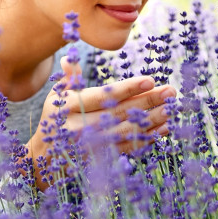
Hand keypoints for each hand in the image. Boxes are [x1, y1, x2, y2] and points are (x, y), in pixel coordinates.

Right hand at [24, 58, 174, 189]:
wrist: (46, 155)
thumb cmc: (57, 116)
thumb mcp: (57, 95)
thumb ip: (69, 77)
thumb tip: (70, 59)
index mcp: (70, 107)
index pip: (103, 96)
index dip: (128, 89)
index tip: (150, 80)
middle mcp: (80, 127)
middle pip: (119, 113)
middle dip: (148, 102)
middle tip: (171, 92)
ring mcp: (91, 146)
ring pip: (127, 132)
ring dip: (152, 121)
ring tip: (172, 110)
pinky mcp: (100, 159)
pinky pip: (128, 148)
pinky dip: (148, 139)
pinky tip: (164, 129)